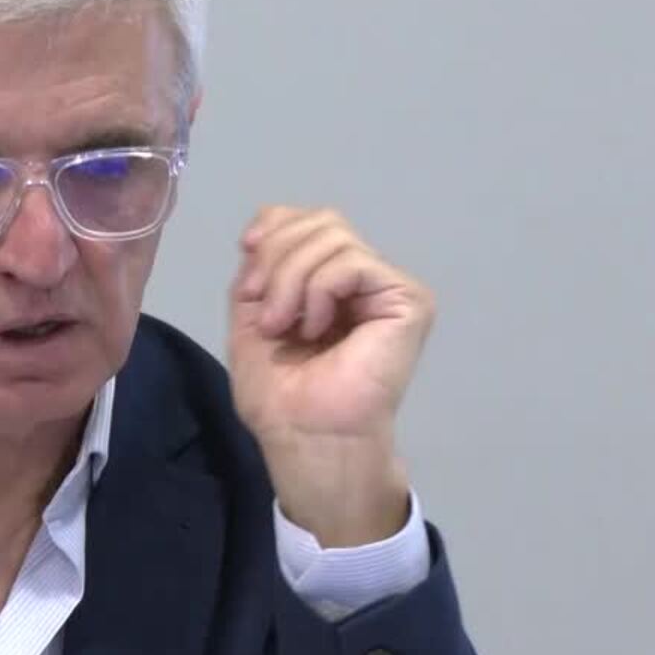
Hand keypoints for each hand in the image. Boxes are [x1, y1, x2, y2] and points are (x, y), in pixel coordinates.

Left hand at [227, 207, 433, 545]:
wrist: (305, 435)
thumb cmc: (280, 393)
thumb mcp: (252, 315)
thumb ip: (260, 268)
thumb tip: (265, 229)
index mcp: (327, 280)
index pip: (308, 219)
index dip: (274, 225)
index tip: (246, 251)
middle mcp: (361, 278)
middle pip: (321, 221)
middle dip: (277, 256)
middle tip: (265, 311)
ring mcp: (386, 287)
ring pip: (333, 237)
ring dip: (291, 280)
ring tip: (284, 327)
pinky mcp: (408, 299)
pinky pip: (352, 262)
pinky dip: (318, 290)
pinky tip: (315, 328)